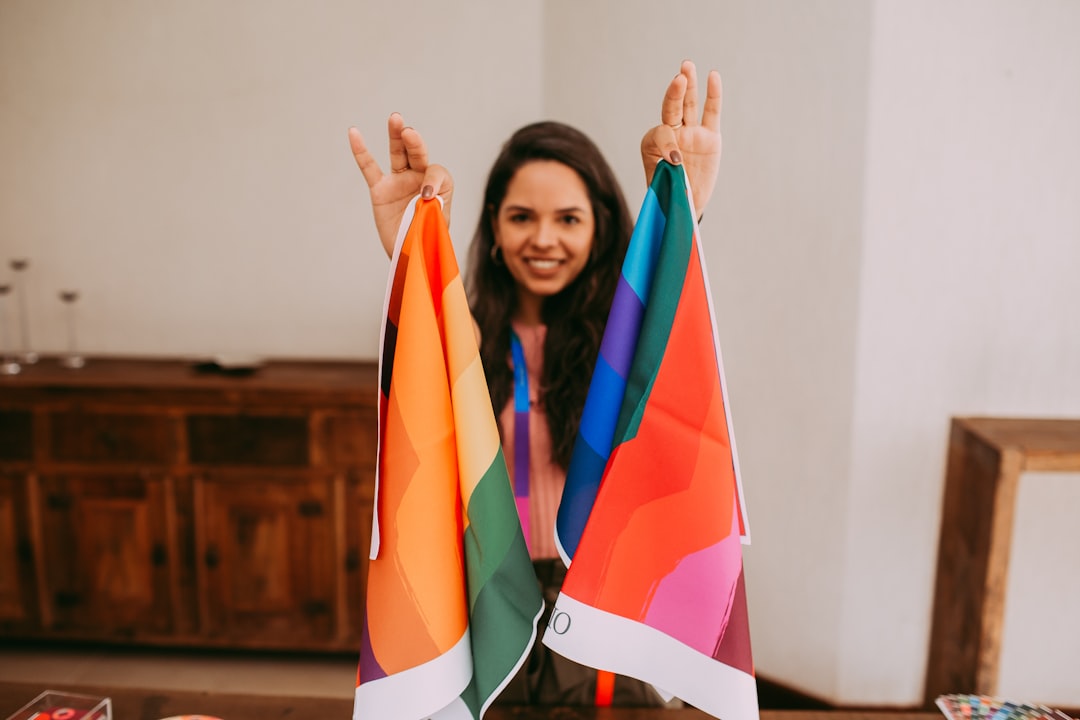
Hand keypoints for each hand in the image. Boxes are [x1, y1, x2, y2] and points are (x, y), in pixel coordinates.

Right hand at [348, 113, 453, 256]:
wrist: (410, 255)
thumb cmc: (428, 239)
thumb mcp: (437, 224)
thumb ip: (433, 209)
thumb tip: (424, 197)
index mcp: (439, 185)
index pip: (437, 172)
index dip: (432, 181)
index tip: (426, 196)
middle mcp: (419, 178)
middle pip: (418, 153)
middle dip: (415, 143)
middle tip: (410, 134)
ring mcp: (399, 181)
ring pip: (398, 154)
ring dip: (396, 136)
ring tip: (395, 119)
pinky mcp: (380, 189)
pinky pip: (369, 168)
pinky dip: (361, 151)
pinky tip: (354, 132)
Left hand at [640, 60, 721, 217]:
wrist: (684, 204)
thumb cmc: (667, 195)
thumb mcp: (661, 186)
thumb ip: (665, 172)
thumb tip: (677, 160)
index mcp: (652, 144)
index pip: (661, 134)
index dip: (667, 144)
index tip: (675, 160)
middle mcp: (672, 134)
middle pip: (671, 108)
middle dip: (674, 94)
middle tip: (678, 79)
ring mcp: (691, 133)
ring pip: (688, 104)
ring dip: (688, 85)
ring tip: (686, 65)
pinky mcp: (710, 137)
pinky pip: (712, 112)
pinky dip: (713, 95)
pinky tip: (713, 76)